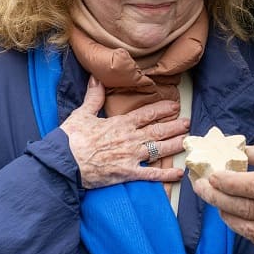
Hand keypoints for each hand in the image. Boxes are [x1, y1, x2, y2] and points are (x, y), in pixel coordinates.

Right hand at [61, 77, 189, 188]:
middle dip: (174, 126)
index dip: (162, 110)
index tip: (174, 106)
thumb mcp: (82, 113)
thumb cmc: (71, 139)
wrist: (65, 162)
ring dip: (175, 145)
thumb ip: (93, 97)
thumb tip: (96, 78)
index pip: (147, 114)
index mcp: (121, 124)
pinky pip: (151, 175)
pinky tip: (178, 174)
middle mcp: (130, 139)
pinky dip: (166, 175)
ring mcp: (131, 157)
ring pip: (159, 149)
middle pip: (158, 131)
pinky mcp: (128, 174)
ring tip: (187, 141)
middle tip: (188, 123)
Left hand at [191, 138, 253, 253]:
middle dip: (217, 198)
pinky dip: (243, 229)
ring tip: (214, 201)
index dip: (228, 182)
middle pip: (248, 209)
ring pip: (250, 229)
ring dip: (226, 215)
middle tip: (200, 186)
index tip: (209, 174)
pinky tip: (234, 215)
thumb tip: (240, 152)